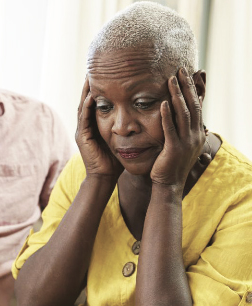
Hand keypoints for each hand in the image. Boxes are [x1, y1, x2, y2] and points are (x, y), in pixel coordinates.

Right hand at [76, 76, 123, 178]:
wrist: (104, 177)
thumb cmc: (114, 161)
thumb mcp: (119, 139)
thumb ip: (123, 127)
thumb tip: (138, 116)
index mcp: (93, 125)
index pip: (94, 103)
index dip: (97, 88)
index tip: (103, 73)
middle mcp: (85, 126)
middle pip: (86, 100)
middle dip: (88, 85)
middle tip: (92, 69)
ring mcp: (81, 131)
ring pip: (82, 106)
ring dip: (85, 92)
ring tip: (89, 77)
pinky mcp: (82, 137)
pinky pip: (84, 118)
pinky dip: (87, 107)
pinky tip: (91, 96)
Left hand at [150, 68, 204, 186]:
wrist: (168, 184)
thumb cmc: (170, 163)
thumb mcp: (179, 143)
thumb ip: (180, 129)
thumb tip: (177, 114)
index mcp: (196, 133)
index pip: (197, 106)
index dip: (194, 89)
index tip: (189, 73)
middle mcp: (195, 135)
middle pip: (193, 105)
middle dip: (187, 86)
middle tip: (181, 69)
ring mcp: (186, 142)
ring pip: (183, 114)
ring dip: (177, 95)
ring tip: (171, 79)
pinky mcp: (174, 149)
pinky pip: (170, 129)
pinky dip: (166, 115)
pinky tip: (162, 103)